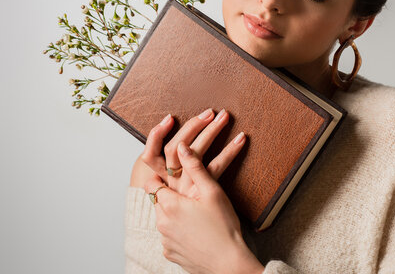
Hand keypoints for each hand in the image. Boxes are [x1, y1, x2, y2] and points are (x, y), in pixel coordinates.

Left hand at [141, 109, 263, 273]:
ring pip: (163, 219)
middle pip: (157, 201)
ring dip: (174, 213)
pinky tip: (196, 230)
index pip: (151, 184)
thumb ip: (195, 167)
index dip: (160, 178)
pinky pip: (169, 236)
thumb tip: (182, 146)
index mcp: (170, 204)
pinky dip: (178, 230)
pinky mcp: (170, 253)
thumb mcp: (212, 192)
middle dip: (170, 195)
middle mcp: (162, 223)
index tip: (172, 176)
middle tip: (190, 194)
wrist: (228, 265)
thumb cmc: (223, 228)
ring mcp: (165, 241)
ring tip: (196, 213)